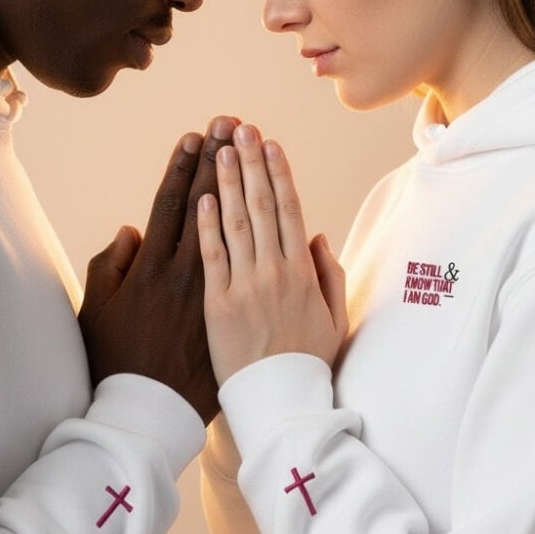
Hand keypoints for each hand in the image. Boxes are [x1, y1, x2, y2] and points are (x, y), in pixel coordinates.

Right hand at [78, 115, 238, 422]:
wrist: (150, 412)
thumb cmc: (117, 362)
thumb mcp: (97, 310)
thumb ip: (111, 266)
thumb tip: (131, 232)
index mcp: (150, 268)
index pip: (172, 203)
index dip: (185, 167)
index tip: (195, 136)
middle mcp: (185, 273)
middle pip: (211, 204)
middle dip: (223, 160)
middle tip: (232, 123)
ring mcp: (217, 291)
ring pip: (238, 225)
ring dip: (247, 181)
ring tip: (253, 146)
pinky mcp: (236, 311)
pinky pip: (254, 265)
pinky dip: (262, 235)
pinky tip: (269, 205)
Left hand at [197, 123, 348, 385]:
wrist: (279, 404)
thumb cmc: (306, 364)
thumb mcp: (333, 319)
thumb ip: (328, 275)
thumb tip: (318, 237)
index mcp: (302, 273)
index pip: (289, 209)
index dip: (278, 173)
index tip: (270, 144)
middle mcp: (275, 272)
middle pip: (261, 205)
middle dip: (250, 163)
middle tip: (239, 128)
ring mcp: (245, 286)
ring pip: (234, 222)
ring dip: (225, 181)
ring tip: (217, 147)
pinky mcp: (217, 304)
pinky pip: (210, 255)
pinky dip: (206, 223)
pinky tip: (201, 195)